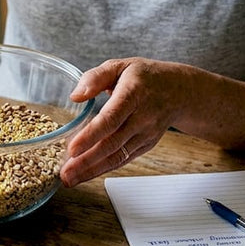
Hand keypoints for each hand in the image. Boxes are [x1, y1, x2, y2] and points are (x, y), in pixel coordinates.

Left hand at [59, 58, 183, 186]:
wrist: (179, 91)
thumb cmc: (144, 77)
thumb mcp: (120, 66)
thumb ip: (95, 77)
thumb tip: (76, 95)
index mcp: (133, 94)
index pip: (111, 118)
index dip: (91, 135)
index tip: (72, 149)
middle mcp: (142, 117)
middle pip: (112, 144)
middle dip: (86, 161)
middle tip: (65, 173)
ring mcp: (146, 134)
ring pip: (117, 157)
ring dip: (92, 170)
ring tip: (70, 179)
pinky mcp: (146, 145)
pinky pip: (123, 160)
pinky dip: (104, 169)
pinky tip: (86, 174)